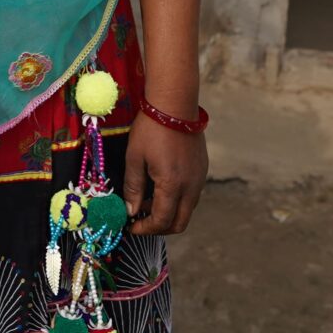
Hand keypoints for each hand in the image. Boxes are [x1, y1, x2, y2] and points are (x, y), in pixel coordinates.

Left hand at [123, 115, 205, 235]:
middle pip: (180, 223)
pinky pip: (191, 194)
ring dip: (168, 213)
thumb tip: (130, 211)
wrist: (175, 103)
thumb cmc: (151, 129)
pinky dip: (177, 199)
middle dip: (159, 228)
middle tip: (140, 221)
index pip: (161, 221)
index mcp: (172, 185)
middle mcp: (191, 187)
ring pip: (187, 210)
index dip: (144, 229)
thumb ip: (133, 188)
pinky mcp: (202, 170)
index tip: (130, 226)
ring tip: (146, 201)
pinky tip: (160, 186)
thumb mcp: (134, 158)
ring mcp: (199, 178)